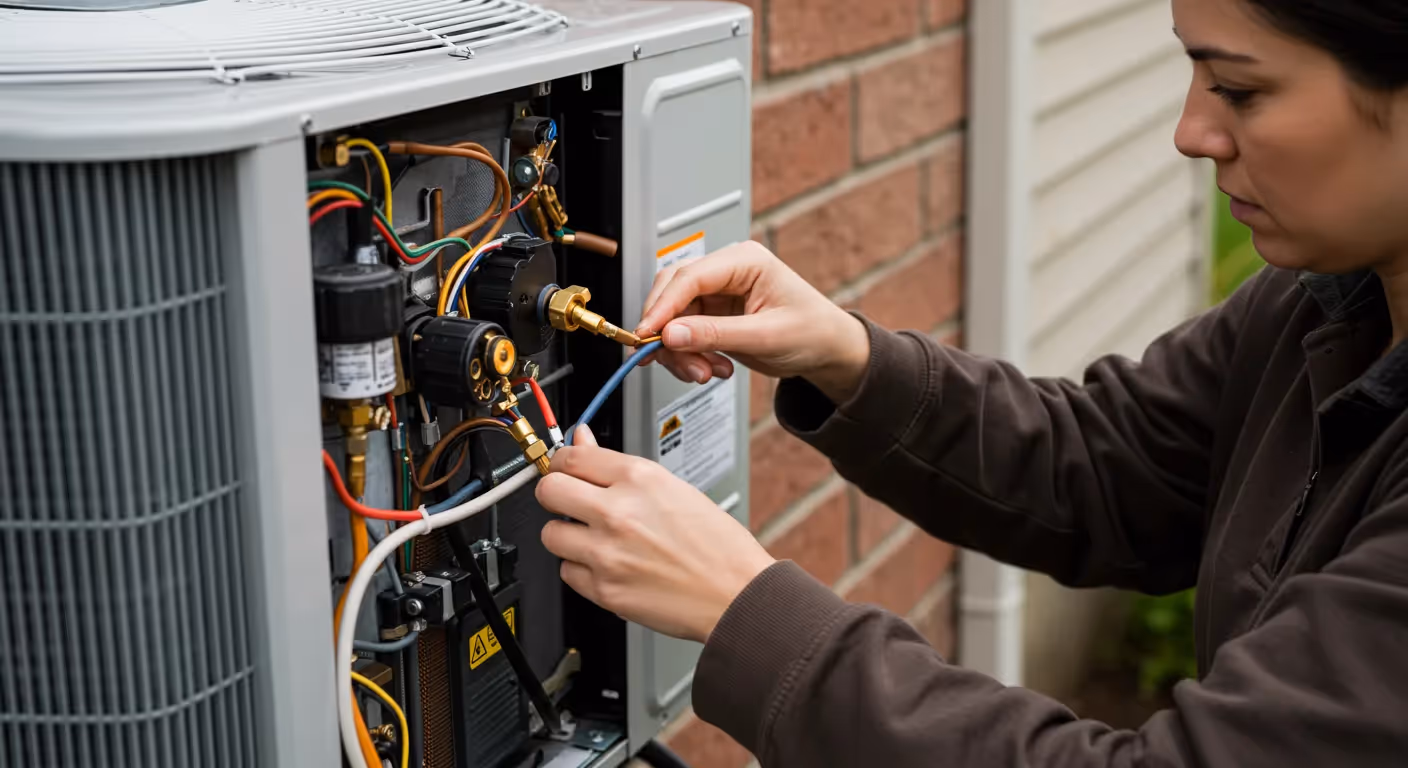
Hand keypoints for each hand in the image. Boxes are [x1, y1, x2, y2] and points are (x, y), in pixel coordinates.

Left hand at [537, 425, 775, 642]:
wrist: (738, 594)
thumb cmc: (717, 545)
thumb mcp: (673, 488)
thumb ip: (618, 467)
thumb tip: (582, 441)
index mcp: (639, 479)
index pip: (570, 456)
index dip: (561, 461)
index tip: (563, 468)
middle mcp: (618, 512)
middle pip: (548, 491)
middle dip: (556, 495)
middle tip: (570, 502)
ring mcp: (607, 553)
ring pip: (551, 535)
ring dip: (567, 535)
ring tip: (595, 539)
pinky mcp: (604, 590)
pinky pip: (568, 572)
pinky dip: (582, 569)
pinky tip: (608, 565)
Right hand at [636, 241, 870, 403]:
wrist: (829, 350)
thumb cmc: (813, 332)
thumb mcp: (765, 337)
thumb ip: (715, 335)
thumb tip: (670, 334)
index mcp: (745, 261)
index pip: (690, 276)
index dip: (663, 306)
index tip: (647, 334)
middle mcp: (727, 272)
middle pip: (673, 293)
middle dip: (668, 332)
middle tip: (669, 360)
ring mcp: (718, 294)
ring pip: (673, 317)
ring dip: (680, 350)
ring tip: (704, 372)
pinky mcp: (713, 315)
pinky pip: (683, 333)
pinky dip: (689, 355)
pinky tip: (708, 368)